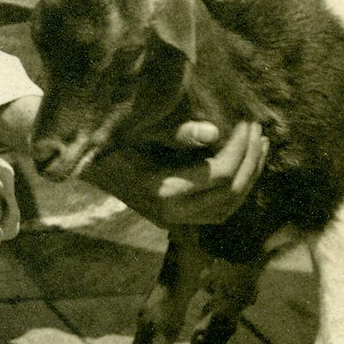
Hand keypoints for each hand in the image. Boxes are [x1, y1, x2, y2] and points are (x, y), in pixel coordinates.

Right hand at [86, 119, 268, 226]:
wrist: (83, 165)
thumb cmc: (110, 141)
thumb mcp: (137, 131)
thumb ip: (174, 133)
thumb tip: (213, 131)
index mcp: (161, 190)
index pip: (219, 175)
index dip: (240, 148)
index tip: (246, 122)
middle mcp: (171, 213)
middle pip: (230, 194)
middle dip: (251, 161)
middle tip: (259, 131)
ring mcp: (175, 220)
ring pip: (229, 207)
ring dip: (250, 177)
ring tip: (260, 146)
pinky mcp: (178, 219)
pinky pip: (218, 211)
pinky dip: (237, 190)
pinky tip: (245, 165)